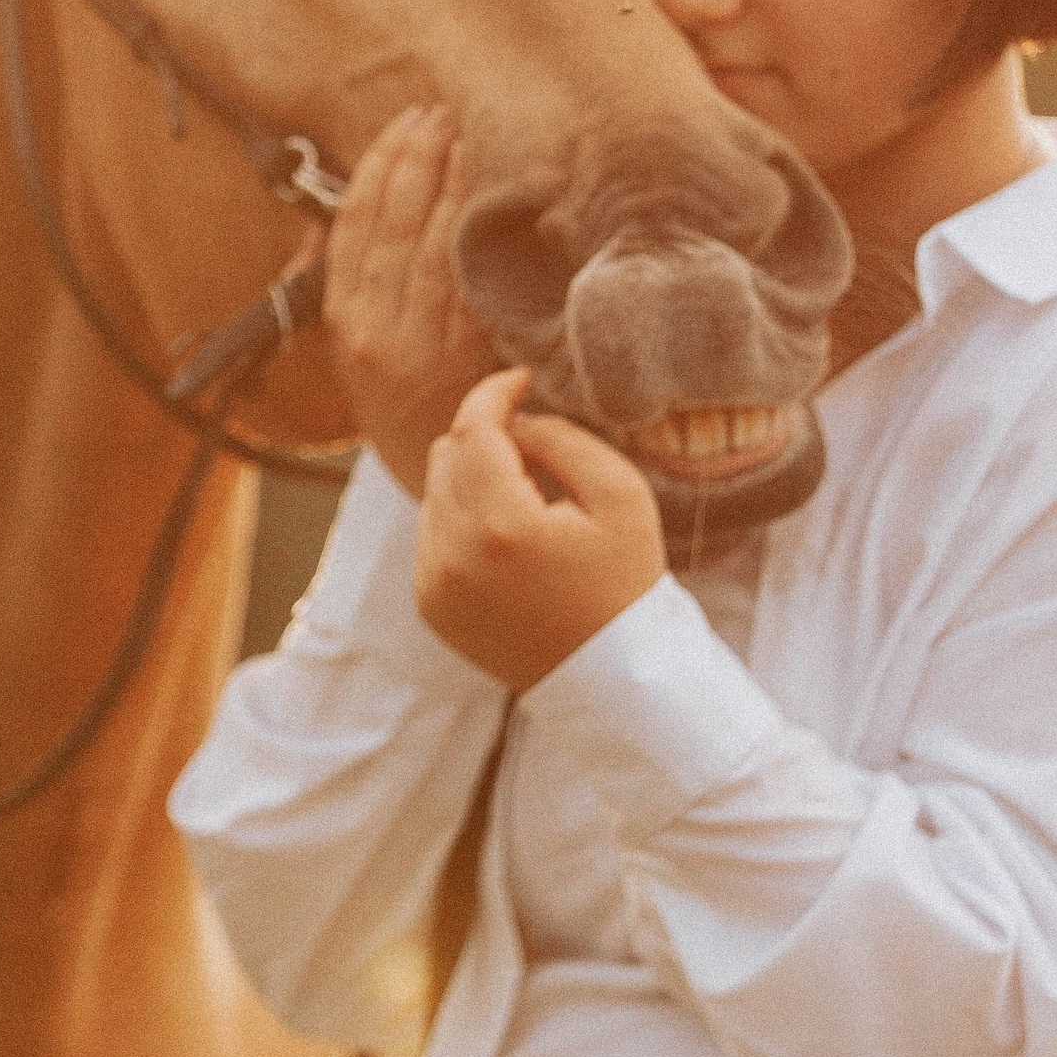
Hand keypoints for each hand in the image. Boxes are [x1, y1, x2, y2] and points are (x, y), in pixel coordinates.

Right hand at [325, 105, 498, 496]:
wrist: (446, 475)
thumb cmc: (402, 399)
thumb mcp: (352, 347)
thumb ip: (340, 281)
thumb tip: (328, 217)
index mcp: (344, 319)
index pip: (355, 222)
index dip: (378, 165)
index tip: (401, 125)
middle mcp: (377, 329)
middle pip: (393, 223)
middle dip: (417, 158)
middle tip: (439, 114)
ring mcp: (424, 342)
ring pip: (432, 243)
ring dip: (451, 180)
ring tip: (466, 134)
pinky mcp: (469, 353)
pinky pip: (471, 277)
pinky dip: (478, 228)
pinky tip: (492, 192)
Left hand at [415, 367, 666, 692]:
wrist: (613, 676)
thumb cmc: (626, 580)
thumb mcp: (621, 495)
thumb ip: (562, 439)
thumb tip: (514, 421)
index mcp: (502, 526)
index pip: (474, 429)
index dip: (495, 393)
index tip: (522, 379)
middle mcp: (453, 555)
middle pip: (447, 454)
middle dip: (487, 439)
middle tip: (536, 453)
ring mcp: (435, 584)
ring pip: (435, 490)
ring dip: (473, 479)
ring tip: (528, 504)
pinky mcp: (431, 605)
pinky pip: (431, 533)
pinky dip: (462, 520)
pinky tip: (509, 540)